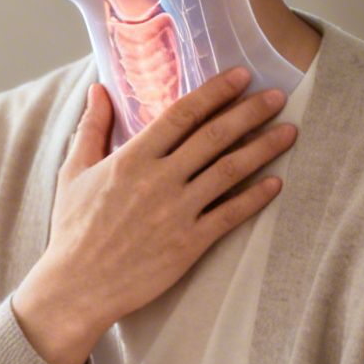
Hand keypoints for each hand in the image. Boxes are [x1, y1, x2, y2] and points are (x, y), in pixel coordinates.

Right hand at [14, 66, 295, 363]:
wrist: (78, 286)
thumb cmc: (74, 229)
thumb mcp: (75, 172)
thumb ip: (92, 127)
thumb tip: (99, 88)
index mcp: (132, 158)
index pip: (181, 115)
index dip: (215, 92)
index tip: (240, 76)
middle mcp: (158, 180)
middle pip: (213, 136)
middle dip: (249, 112)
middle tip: (277, 95)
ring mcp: (176, 212)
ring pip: (229, 171)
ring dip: (263, 148)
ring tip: (289, 132)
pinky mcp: (188, 244)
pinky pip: (229, 214)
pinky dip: (255, 197)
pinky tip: (276, 182)